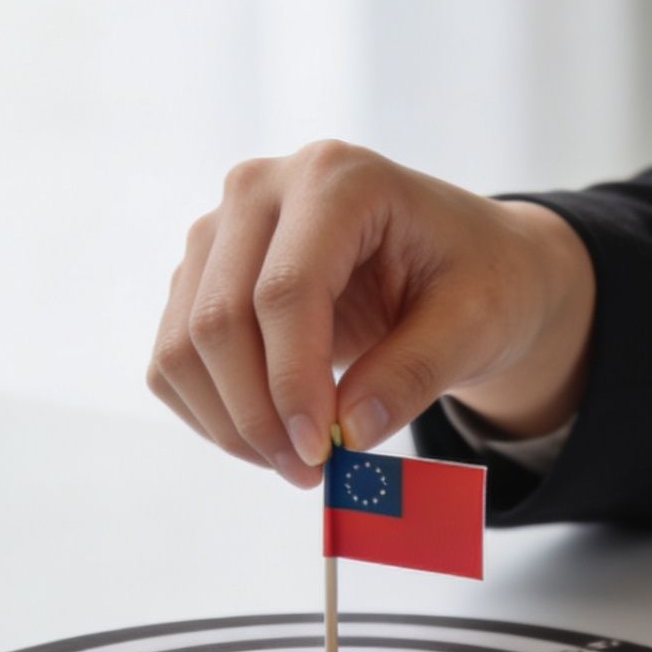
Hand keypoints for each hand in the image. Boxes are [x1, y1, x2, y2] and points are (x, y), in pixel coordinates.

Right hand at [148, 140, 595, 486]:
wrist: (463, 262)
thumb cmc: (477, 278)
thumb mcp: (473, 325)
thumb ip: (413, 374)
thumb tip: (348, 434)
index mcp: (337, 179)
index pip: (285, 289)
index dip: (293, 381)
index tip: (321, 453)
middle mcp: (262, 188)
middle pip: (220, 317)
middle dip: (258, 414)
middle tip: (310, 473)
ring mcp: (221, 229)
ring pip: (183, 343)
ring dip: (230, 422)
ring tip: (295, 462)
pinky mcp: (201, 274)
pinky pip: (174, 359)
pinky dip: (211, 412)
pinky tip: (268, 436)